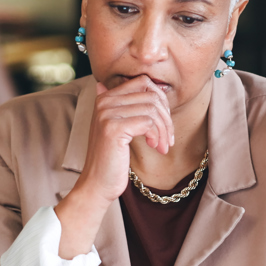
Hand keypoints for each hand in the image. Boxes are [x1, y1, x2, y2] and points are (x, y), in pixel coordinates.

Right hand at [72, 76, 174, 203]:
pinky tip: (154, 147)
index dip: (161, 100)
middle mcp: (104, 101)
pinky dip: (157, 135)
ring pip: (152, 109)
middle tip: (168, 138)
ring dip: (164, 130)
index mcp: (105, 97)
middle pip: (151, 94)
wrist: (97, 183)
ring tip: (162, 146)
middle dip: (166, 117)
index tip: (164, 122)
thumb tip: (145, 83)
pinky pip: (148, 122)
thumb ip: (128, 106)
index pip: (143, 82)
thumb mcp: (121, 128)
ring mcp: (107, 114)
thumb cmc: (112, 158)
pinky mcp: (113, 128)